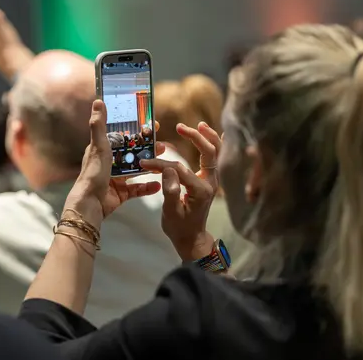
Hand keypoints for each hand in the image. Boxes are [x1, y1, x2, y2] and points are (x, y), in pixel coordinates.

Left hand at [64, 101, 161, 228]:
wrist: (90, 204)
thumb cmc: (93, 174)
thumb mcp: (98, 146)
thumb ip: (99, 125)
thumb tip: (98, 101)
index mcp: (103, 150)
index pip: (123, 135)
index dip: (137, 130)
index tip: (152, 126)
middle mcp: (109, 163)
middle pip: (132, 152)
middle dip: (148, 149)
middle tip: (163, 146)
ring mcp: (115, 179)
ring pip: (137, 169)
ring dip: (151, 165)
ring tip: (165, 163)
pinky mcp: (120, 194)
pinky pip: (137, 189)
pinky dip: (148, 187)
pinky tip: (159, 184)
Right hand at [141, 122, 221, 260]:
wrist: (191, 237)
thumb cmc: (179, 227)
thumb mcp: (170, 212)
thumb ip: (170, 191)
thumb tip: (168, 169)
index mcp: (201, 190)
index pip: (180, 169)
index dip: (162, 164)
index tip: (146, 162)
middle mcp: (211, 182)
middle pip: (210, 152)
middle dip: (196, 137)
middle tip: (180, 127)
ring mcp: (212, 179)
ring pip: (216, 152)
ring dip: (208, 137)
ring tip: (199, 125)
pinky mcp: (209, 178)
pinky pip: (215, 157)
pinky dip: (214, 143)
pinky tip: (211, 133)